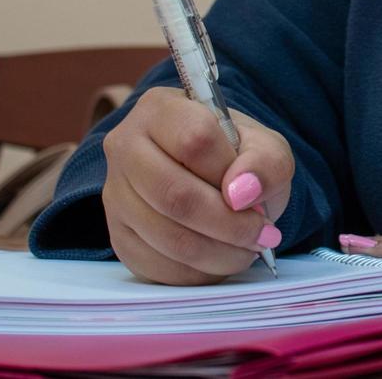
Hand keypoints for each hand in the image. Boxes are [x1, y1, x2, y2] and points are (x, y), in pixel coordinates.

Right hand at [101, 86, 293, 284]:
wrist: (213, 179)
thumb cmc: (237, 157)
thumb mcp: (266, 148)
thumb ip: (265, 162)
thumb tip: (241, 193)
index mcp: (161, 109)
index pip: (194, 140)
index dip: (231, 173)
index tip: (257, 195)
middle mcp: (125, 147)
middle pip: (174, 194)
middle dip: (228, 224)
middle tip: (261, 236)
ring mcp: (115, 194)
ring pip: (166, 236)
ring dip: (218, 253)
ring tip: (248, 249)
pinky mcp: (117, 236)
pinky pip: (156, 266)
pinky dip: (198, 272)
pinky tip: (221, 260)